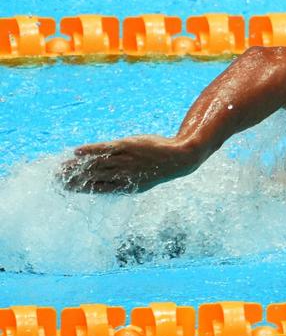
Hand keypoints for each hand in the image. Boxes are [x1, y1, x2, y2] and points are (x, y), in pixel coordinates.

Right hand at [60, 135, 197, 192]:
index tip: (66, 188)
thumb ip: (123, 181)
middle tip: (56, 178)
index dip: (81, 189)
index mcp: (127, 186)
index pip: (98, 189)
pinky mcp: (127, 146)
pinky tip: (77, 152)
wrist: (179, 158)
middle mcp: (123, 174)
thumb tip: (106, 182)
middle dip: (74, 178)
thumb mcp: (142, 180)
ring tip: (61, 166)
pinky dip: (91, 150)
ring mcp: (125, 160)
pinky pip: (105, 149)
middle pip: (94, 177)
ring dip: (77, 165)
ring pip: (96, 164)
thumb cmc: (159, 168)